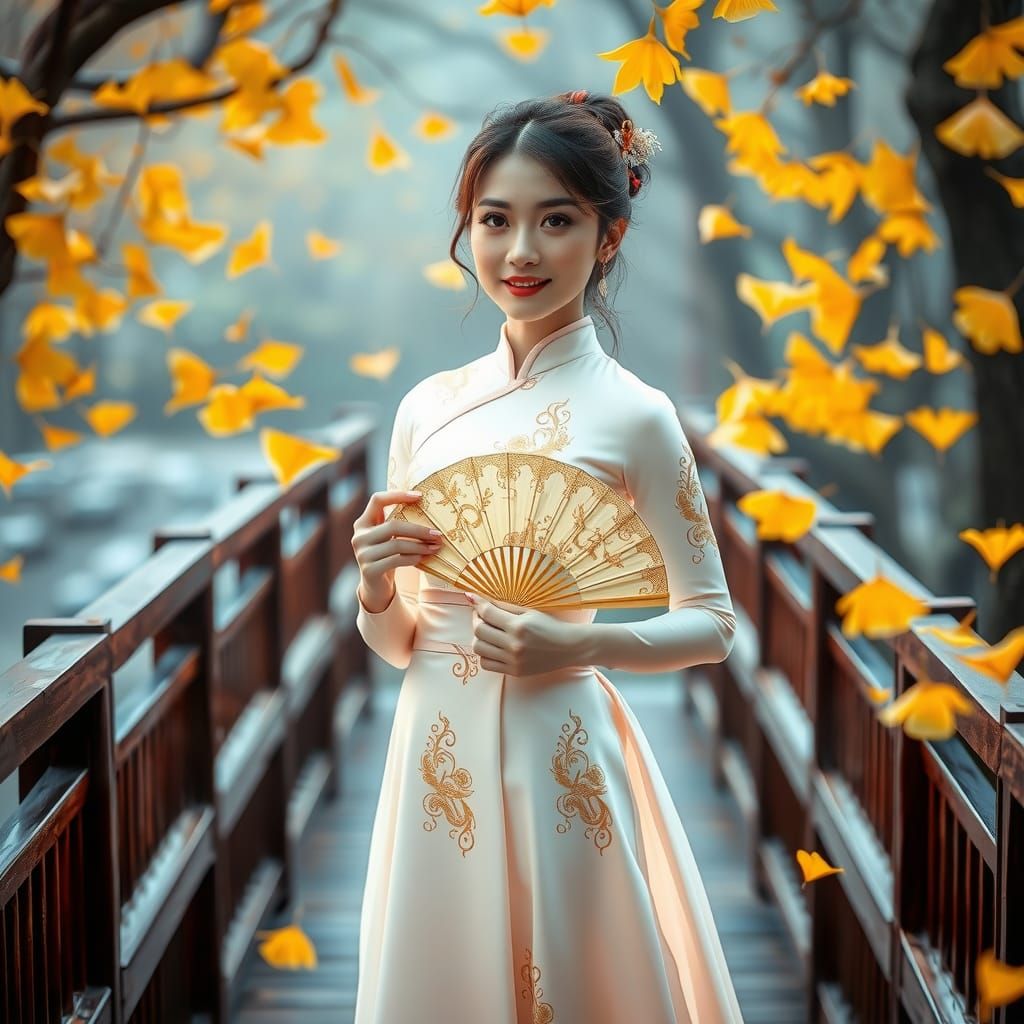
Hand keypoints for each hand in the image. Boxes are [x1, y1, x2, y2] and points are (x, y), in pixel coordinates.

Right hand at [352, 488, 442, 611]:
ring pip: (396, 544)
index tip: (420, 496)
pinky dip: (413, 558)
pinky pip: (396, 560)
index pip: (377, 500)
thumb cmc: (387, 556)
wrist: (376, 586)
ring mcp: (362, 554)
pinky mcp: (369, 570)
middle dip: (419, 529)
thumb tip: (430, 512)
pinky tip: (423, 558)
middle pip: (393, 525)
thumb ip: (398, 524)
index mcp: (363, 523)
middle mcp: (359, 536)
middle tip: (438, 534)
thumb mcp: (389, 538)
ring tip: (435, 547)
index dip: (397, 495)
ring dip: (420, 546)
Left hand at [466, 593, 587, 678]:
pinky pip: (486, 664)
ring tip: (487, 631)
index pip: (487, 613)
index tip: (473, 599)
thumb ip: (503, 607)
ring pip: (479, 648)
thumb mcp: (529, 612)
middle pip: (479, 631)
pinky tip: (492, 646)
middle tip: (481, 615)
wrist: (568, 648)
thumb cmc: (550, 626)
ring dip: (478, 637)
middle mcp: (514, 644)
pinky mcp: (513, 671)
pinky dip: (484, 653)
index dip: (478, 604)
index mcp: (519, 626)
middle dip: (476, 619)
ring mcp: (513, 660)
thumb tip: (478, 600)